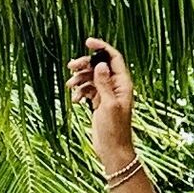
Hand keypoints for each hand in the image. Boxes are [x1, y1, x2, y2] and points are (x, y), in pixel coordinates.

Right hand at [67, 37, 138, 175]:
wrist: (113, 150)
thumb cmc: (114, 130)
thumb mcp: (108, 105)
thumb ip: (103, 84)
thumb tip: (101, 65)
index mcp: (123, 84)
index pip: (113, 58)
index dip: (102, 48)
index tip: (87, 42)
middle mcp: (116, 86)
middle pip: (99, 66)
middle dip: (85, 65)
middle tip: (71, 67)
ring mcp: (107, 94)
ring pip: (91, 78)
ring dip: (80, 79)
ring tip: (71, 86)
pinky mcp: (99, 102)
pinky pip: (88, 90)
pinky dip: (80, 92)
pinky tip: (75, 100)